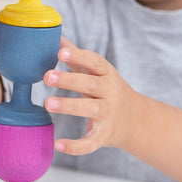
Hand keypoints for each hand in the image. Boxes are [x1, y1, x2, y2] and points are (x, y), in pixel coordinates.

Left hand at [44, 37, 140, 154]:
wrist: (134, 119)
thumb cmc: (106, 89)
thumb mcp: (96, 70)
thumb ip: (76, 54)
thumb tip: (55, 35)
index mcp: (106, 73)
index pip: (94, 61)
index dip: (79, 56)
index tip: (61, 52)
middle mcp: (109, 92)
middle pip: (90, 84)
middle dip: (69, 80)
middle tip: (47, 76)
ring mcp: (108, 114)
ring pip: (90, 109)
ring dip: (69, 106)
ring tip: (48, 103)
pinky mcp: (104, 135)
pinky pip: (91, 142)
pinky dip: (76, 146)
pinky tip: (58, 144)